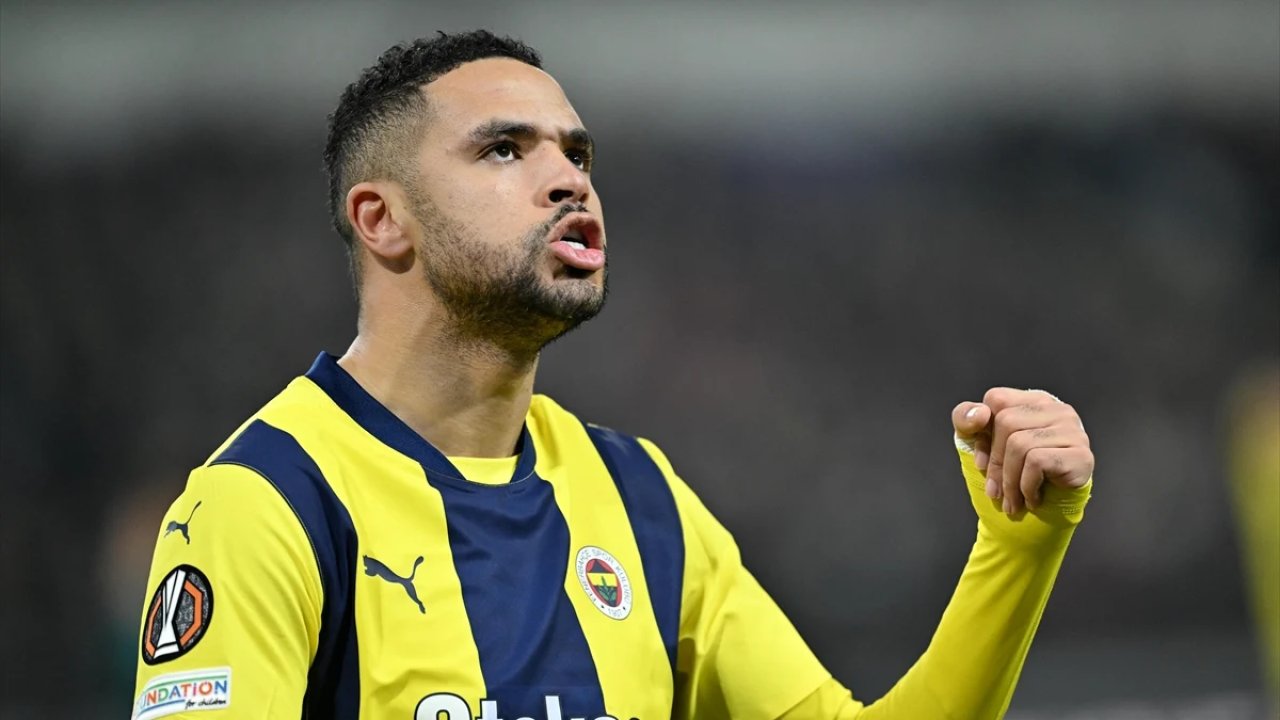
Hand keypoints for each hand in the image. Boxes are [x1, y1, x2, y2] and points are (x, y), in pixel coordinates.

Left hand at [952, 388, 1093, 514]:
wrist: (1045, 516)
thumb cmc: (1014, 476)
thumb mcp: (980, 444)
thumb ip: (967, 420)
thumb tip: (978, 414)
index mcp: (1033, 401)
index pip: (997, 399)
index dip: (982, 432)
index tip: (982, 462)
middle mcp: (1057, 410)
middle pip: (1007, 422)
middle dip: (995, 462)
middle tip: (995, 491)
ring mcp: (1073, 430)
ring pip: (1020, 444)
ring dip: (1009, 481)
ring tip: (1012, 500)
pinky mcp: (1081, 454)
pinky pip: (1037, 462)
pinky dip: (1027, 486)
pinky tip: (1032, 499)